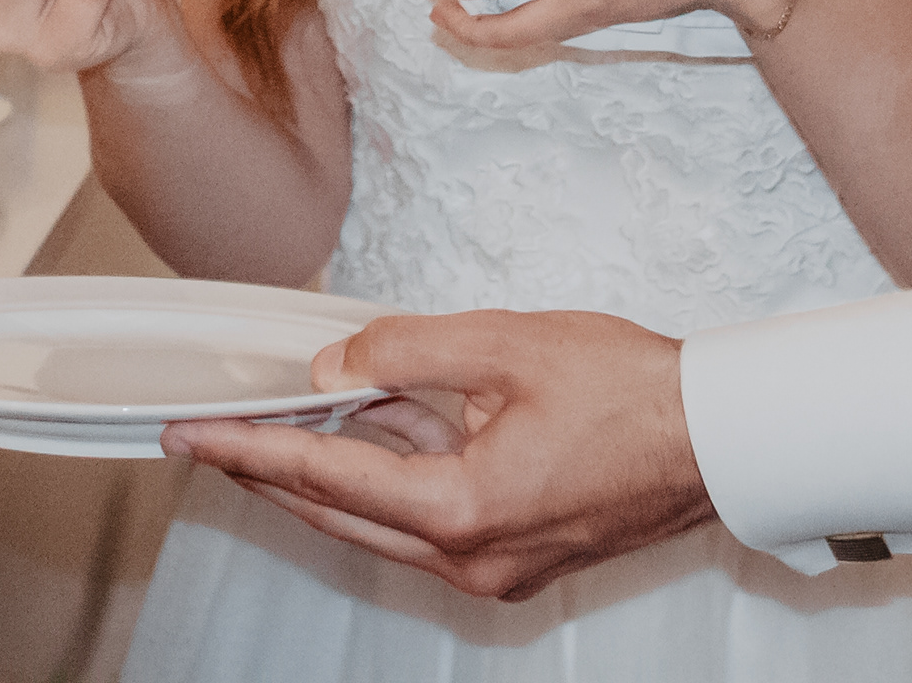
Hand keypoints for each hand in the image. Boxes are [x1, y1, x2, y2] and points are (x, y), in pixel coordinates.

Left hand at [166, 309, 712, 600]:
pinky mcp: (518, 556)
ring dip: (332, 475)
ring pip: (382, 522)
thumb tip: (333, 368)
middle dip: (271, 472)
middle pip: (340, 516)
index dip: (248, 449)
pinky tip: (369, 433)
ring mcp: (496, 566)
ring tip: (277, 426)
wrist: (722, 439)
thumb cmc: (635, 391)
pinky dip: (391, 479)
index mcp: (460, 509)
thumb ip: (405, 350)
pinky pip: (429, 521)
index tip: (190, 435)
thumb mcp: (508, 344)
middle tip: (209, 437)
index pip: (324, 477)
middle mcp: (469, 558)